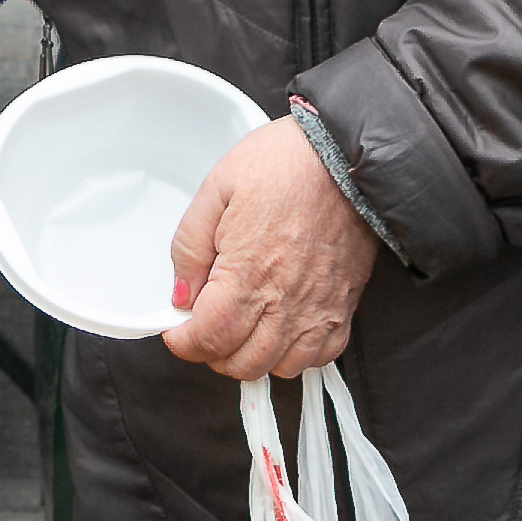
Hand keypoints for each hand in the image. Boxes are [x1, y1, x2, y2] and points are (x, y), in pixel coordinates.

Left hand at [163, 120, 381, 383]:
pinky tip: (280, 326)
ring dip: (251, 357)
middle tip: (205, 323)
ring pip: (278, 368)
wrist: (344, 153)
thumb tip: (180, 296)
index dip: (183, 343)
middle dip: (212, 351)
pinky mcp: (344, 305)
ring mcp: (319, 308)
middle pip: (240, 364)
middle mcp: (286, 301)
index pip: (208, 339)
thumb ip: (188, 248)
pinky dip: (295, 354)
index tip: (176, 329)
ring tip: (241, 325)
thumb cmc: (282, 163)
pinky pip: (320, 356)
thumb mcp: (215, 190)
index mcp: (248, 273)